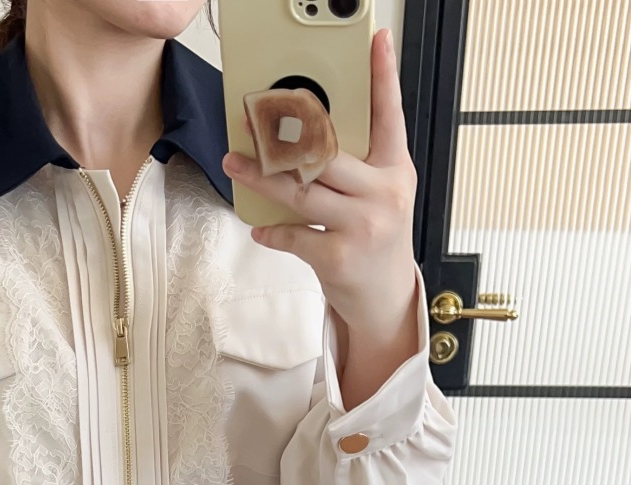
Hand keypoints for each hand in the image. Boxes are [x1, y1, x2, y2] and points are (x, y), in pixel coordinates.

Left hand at [222, 26, 418, 336]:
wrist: (385, 298)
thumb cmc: (376, 239)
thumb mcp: (380, 195)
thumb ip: (354, 166)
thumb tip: (301, 139)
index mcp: (396, 170)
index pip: (391, 116)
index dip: (385, 76)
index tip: (377, 40)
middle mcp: (384, 194)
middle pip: (327, 153)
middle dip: (284, 135)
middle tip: (251, 119)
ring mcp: (363, 226)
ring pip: (301, 191)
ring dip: (261, 176)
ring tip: (234, 162)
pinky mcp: (340, 257)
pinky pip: (294, 234)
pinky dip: (272, 231)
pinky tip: (261, 228)